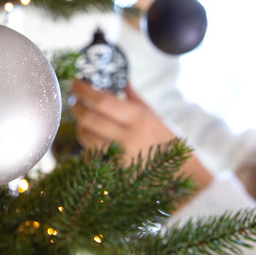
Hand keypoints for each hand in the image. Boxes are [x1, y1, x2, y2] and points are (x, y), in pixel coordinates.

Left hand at [70, 80, 212, 187]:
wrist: (181, 175)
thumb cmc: (168, 142)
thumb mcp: (155, 117)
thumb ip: (135, 99)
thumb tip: (123, 79)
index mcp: (139, 119)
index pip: (102, 101)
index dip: (84, 91)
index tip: (75, 83)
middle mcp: (128, 138)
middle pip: (89, 119)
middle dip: (77, 107)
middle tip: (74, 101)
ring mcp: (120, 158)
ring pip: (86, 138)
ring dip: (80, 126)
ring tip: (83, 120)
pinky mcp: (114, 172)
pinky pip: (91, 156)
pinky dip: (88, 146)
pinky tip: (92, 139)